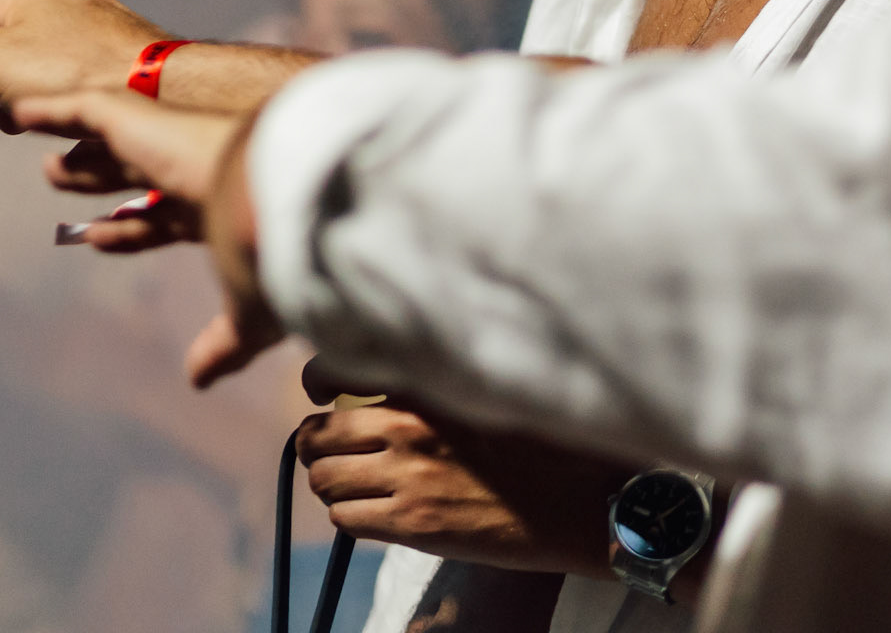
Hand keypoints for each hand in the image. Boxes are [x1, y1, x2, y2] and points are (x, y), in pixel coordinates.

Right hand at [0, 0, 166, 114]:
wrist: (159, 84)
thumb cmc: (71, 73)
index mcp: (32, 0)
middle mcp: (69, 6)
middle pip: (10, 27)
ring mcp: (103, 31)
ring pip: (46, 52)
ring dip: (15, 81)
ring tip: (3, 117)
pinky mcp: (129, 61)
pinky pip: (79, 73)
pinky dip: (54, 93)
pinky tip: (57, 122)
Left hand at [6, 86, 289, 382]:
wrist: (275, 193)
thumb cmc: (272, 253)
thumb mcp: (250, 314)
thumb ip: (223, 344)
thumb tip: (198, 381)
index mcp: (213, 209)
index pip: (161, 218)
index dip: (126, 227)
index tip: (95, 239)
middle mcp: (188, 170)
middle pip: (130, 173)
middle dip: (96, 179)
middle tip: (57, 179)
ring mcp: (164, 142)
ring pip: (108, 139)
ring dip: (73, 148)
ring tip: (36, 148)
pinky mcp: (140, 121)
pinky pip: (82, 107)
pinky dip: (48, 108)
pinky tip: (17, 110)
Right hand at [8, 84, 237, 242]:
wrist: (241, 181)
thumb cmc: (177, 139)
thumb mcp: (114, 112)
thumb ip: (68, 110)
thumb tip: (17, 109)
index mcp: (150, 115)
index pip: (104, 115)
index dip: (69, 122)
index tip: (39, 129)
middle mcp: (169, 146)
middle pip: (121, 155)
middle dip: (84, 164)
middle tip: (50, 168)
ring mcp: (184, 185)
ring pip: (137, 195)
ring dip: (102, 205)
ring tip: (67, 220)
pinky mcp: (194, 221)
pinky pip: (151, 229)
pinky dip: (121, 235)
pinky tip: (93, 239)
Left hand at [294, 377, 625, 574]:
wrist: (573, 499)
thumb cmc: (536, 443)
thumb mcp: (480, 391)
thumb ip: (429, 385)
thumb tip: (378, 386)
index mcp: (424, 383)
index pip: (337, 368)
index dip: (318, 383)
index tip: (322, 394)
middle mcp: (406, 425)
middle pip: (318, 435)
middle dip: (319, 446)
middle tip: (335, 453)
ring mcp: (406, 476)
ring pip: (324, 480)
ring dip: (333, 484)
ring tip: (355, 485)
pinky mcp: (412, 523)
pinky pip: (345, 519)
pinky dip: (351, 516)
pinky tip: (375, 513)